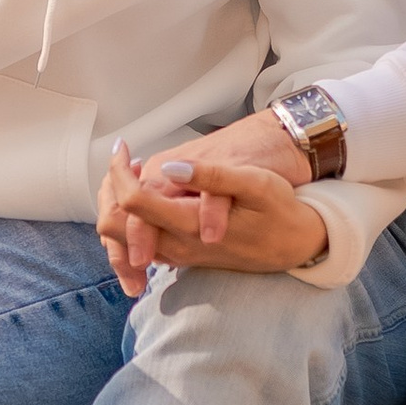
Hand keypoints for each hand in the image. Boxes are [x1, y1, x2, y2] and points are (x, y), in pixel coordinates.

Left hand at [96, 129, 326, 292]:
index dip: (118, 170)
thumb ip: (211, 177)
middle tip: (121, 159)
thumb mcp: (255, 184)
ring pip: (121, 240)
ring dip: (117, 203)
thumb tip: (169, 168)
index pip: (132, 201)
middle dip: (108, 190)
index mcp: (190, 224)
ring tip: (130, 170)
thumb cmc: (279, 210)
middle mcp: (177, 246)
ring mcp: (178, 256)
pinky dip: (130, 219)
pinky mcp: (182, 258)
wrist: (296, 246)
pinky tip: (147, 193)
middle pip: (114, 226)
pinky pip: (139, 245)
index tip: (123, 146)